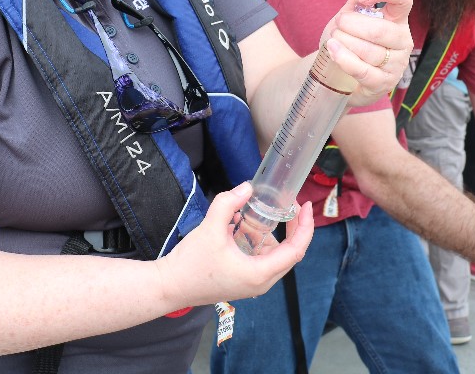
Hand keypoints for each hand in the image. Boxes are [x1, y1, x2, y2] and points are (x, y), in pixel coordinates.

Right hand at [155, 182, 312, 308]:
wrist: (169, 286)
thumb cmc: (190, 263)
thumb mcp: (210, 227)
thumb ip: (229, 203)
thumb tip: (247, 187)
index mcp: (259, 273)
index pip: (296, 250)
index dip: (305, 226)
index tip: (305, 206)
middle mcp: (261, 283)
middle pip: (289, 253)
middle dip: (291, 227)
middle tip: (288, 204)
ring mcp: (253, 285)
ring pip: (275, 256)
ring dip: (272, 234)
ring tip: (259, 213)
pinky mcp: (243, 282)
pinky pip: (261, 260)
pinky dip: (259, 242)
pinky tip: (242, 227)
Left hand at [317, 0, 413, 106]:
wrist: (336, 74)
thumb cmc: (348, 41)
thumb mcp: (350, 16)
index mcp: (397, 19)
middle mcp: (402, 41)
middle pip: (382, 29)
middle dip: (353, 24)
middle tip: (338, 22)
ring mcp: (396, 64)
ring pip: (371, 51)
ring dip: (346, 41)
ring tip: (333, 38)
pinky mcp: (383, 83)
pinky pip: (364, 70)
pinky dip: (344, 58)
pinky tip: (333, 50)